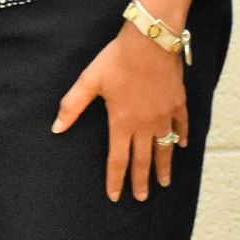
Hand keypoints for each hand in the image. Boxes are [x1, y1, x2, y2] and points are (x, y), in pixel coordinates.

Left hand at [52, 26, 188, 202]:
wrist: (150, 42)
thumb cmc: (117, 60)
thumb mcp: (89, 81)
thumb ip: (72, 106)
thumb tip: (56, 127)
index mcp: (122, 123)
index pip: (117, 160)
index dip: (116, 180)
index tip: (115, 196)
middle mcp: (145, 125)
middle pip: (143, 160)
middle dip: (141, 181)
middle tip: (142, 198)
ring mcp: (164, 116)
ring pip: (165, 148)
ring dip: (164, 167)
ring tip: (164, 182)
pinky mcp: (178, 103)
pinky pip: (182, 126)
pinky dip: (182, 137)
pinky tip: (182, 146)